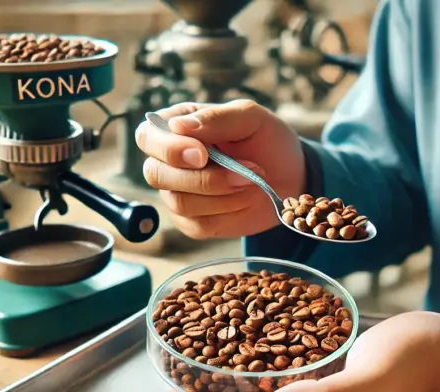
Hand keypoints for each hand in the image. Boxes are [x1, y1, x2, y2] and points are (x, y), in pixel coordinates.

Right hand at [135, 100, 305, 239]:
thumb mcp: (250, 118)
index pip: (147, 137)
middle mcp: (169, 161)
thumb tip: (177, 126)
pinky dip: (229, 212)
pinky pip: (198, 224)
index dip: (169, 149)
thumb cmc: (267, 140)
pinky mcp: (193, 222)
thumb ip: (216, 118)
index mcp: (175, 127)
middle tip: (245, 174)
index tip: (203, 154)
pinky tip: (247, 198)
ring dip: (223, 195)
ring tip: (252, 182)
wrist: (291, 176)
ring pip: (179, 203)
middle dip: (203, 178)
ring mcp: (178, 193)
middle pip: (156, 175)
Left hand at [167, 311, 439, 391]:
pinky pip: (287, 354)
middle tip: (174, 366)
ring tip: (199, 345)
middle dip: (211, 386)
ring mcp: (323, 379)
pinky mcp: (331, 357)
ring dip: (232, 364)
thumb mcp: (372, 378)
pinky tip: (249, 326)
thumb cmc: (415, 361)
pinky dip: (262, 341)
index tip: (174, 391)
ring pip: (265, 376)